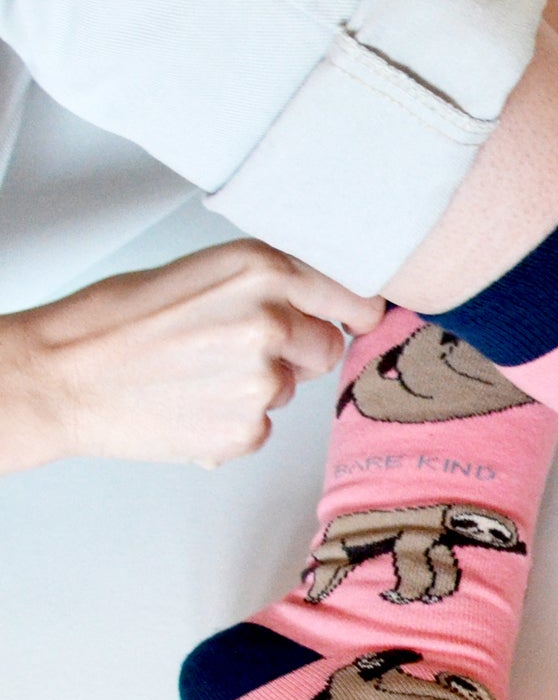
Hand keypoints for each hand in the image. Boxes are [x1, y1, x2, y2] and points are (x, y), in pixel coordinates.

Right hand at [0, 241, 384, 472]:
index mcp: (264, 270)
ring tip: (194, 374)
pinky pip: (261, 425)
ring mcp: (262, 379)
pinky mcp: (246, 429)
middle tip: (231, 348)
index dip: (352, 314)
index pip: (355, 297)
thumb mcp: (206, 273)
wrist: (60, 375)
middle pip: (326, 348)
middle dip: (295, 352)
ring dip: (256, 387)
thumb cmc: (119, 320)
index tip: (352, 322)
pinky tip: (187, 403)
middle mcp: (272, 321)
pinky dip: (232, 422)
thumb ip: (271, 284)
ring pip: (289, 389)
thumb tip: (328, 305)